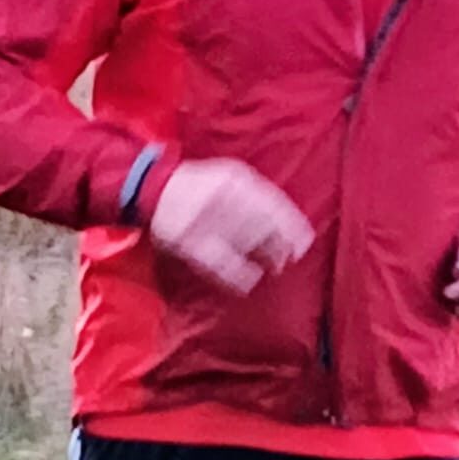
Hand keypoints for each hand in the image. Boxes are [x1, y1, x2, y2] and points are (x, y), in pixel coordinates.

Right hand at [149, 159, 314, 294]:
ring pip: (242, 240)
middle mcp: (221, 195)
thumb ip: (256, 196)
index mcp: (235, 179)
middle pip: (260, 223)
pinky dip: (234, 273)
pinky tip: (249, 281)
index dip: (291, 225)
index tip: (304, 242)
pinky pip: (215, 260)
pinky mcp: (186, 240)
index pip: (271, 203)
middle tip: (289, 257)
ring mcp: (203, 218)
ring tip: (276, 266)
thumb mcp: (231, 179)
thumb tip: (288, 225)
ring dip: (263, 255)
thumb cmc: (201, 185)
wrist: (154, 187)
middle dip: (279, 242)